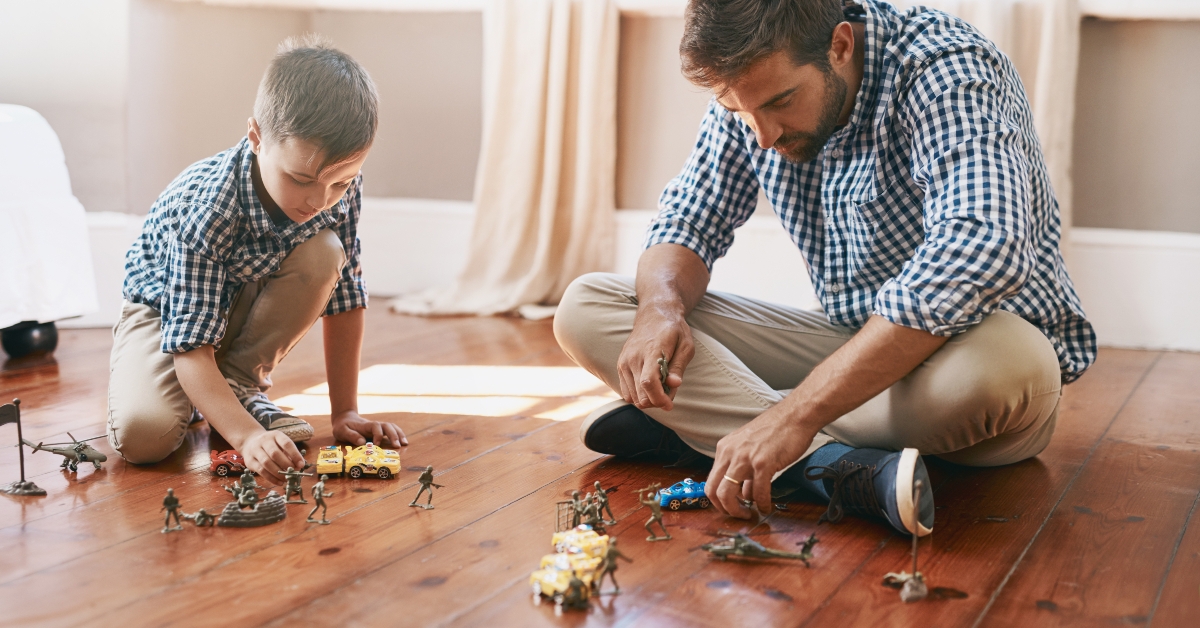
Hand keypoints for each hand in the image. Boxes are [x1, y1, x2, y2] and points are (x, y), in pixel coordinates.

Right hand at [241, 430, 304, 484]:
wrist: (249, 441)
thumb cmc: (271, 444)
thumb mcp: (280, 443)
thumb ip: (289, 453)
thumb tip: (299, 466)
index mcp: (275, 435)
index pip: (286, 443)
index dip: (295, 455)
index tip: (301, 465)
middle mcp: (264, 441)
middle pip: (275, 453)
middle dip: (286, 464)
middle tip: (293, 472)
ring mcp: (255, 450)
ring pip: (267, 463)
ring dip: (278, 473)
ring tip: (286, 479)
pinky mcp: (249, 461)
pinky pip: (261, 471)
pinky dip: (271, 478)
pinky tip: (279, 482)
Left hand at [332, 410, 408, 447]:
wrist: (345, 419)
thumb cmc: (343, 426)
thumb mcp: (342, 430)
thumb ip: (351, 435)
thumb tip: (363, 442)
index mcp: (366, 425)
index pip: (376, 426)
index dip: (378, 435)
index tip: (376, 445)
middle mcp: (374, 425)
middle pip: (388, 426)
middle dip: (394, 435)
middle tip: (397, 446)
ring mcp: (378, 428)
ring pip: (392, 427)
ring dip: (399, 434)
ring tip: (405, 444)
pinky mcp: (380, 431)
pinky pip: (392, 430)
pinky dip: (399, 435)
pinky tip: (403, 442)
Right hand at [616, 304, 693, 409]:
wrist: (653, 314)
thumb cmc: (673, 330)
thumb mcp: (685, 345)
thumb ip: (678, 366)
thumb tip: (674, 384)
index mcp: (651, 350)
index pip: (649, 382)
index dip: (659, 399)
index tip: (669, 405)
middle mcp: (633, 357)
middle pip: (641, 394)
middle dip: (657, 402)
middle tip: (669, 395)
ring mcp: (624, 362)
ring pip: (633, 397)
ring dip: (648, 400)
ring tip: (661, 389)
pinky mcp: (620, 365)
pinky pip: (626, 392)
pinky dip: (638, 396)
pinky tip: (650, 387)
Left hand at [705, 402, 816, 518]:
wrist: (795, 416)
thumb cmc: (776, 430)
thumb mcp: (750, 447)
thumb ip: (743, 469)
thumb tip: (744, 493)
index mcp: (725, 448)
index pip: (710, 481)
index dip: (718, 500)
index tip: (729, 507)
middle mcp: (730, 453)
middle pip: (714, 490)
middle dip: (725, 509)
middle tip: (738, 515)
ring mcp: (745, 458)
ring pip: (728, 494)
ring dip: (738, 510)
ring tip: (751, 513)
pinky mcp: (763, 463)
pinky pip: (757, 492)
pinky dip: (761, 504)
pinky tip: (767, 506)